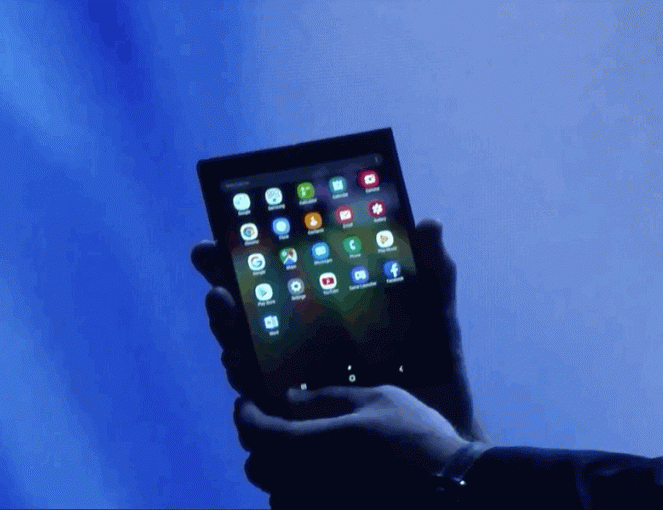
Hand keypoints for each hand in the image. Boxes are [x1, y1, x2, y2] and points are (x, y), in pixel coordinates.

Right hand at [191, 218, 488, 443]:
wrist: (448, 427)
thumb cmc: (436, 366)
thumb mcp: (436, 315)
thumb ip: (433, 272)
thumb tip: (430, 222)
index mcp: (324, 310)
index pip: (272, 279)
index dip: (238, 259)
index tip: (214, 241)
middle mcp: (300, 341)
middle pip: (247, 315)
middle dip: (222, 291)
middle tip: (216, 278)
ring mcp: (296, 378)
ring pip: (244, 352)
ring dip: (226, 329)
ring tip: (221, 305)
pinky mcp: (300, 416)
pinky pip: (260, 399)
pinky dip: (245, 377)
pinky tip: (239, 363)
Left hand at [236, 384, 469, 507]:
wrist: (455, 492)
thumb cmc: (416, 439)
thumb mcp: (375, 400)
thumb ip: (325, 398)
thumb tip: (288, 399)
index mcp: (306, 445)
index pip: (252, 430)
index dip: (244, 413)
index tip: (247, 402)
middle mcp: (300, 483)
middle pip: (256, 466)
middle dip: (261, 443)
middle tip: (278, 425)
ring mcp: (314, 508)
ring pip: (275, 494)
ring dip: (280, 473)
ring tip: (305, 455)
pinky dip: (300, 495)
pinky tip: (325, 481)